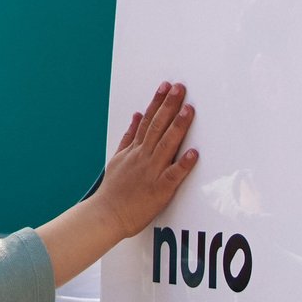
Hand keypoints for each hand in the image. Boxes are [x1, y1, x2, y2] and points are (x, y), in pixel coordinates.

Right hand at [37, 82, 198, 282]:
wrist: (106, 215)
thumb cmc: (114, 191)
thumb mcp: (117, 158)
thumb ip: (128, 136)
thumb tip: (135, 115)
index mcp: (134, 150)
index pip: (147, 120)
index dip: (158, 102)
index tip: (166, 86)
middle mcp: (143, 156)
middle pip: (157, 126)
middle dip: (170, 105)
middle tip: (180, 88)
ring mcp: (151, 171)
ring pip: (166, 144)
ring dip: (178, 126)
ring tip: (189, 110)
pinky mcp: (160, 189)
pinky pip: (174, 174)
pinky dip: (184, 164)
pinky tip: (195, 153)